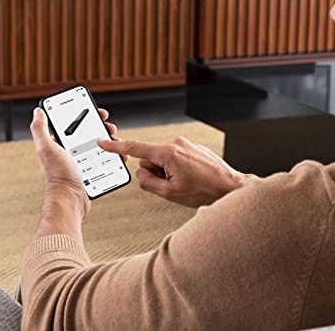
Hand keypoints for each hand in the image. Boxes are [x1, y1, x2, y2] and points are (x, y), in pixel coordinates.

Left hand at [29, 107, 121, 215]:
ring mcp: (80, 162)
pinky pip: (104, 160)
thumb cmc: (57, 175)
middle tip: (109, 128)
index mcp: (59, 143)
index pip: (73, 123)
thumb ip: (40, 129)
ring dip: (109, 142)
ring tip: (116, 142)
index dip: (85, 115)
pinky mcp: (90, 171)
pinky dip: (112, 156)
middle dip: (101, 128)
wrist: (70, 199)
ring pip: (99, 146)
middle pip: (89, 133)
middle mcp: (69, 152)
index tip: (97, 112)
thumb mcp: (47, 148)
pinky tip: (117, 156)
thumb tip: (38, 112)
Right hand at [98, 136, 244, 207]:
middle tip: (174, 184)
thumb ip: (147, 182)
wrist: (230, 187)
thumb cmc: (204, 191)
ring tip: (186, 181)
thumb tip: (140, 173)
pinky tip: (192, 178)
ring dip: (168, 171)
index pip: (136, 148)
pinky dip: (178, 168)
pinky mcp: (193, 147)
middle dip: (156, 172)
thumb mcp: (169, 193)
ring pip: (164, 159)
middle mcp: (177, 144)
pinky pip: (176, 158)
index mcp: (168, 153)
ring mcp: (186, 144)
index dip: (117, 146)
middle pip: (151, 158)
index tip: (104, 142)